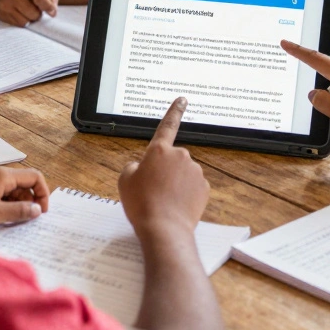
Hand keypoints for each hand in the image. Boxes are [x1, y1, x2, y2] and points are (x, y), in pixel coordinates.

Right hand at [0, 0, 59, 25]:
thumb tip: (53, 11)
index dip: (47, 5)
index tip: (52, 12)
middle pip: (33, 12)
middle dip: (38, 14)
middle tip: (35, 9)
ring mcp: (4, 4)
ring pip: (26, 21)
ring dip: (31, 19)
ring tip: (27, 11)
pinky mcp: (1, 15)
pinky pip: (19, 25)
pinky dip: (24, 22)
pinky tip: (20, 15)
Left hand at [0, 167, 49, 229]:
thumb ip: (18, 211)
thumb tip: (38, 210)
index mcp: (3, 176)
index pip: (35, 177)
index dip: (43, 193)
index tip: (41, 212)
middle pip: (26, 185)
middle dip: (30, 202)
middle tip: (26, 221)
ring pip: (15, 193)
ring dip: (18, 207)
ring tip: (11, 222)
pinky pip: (3, 197)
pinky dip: (7, 208)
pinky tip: (0, 220)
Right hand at [119, 97, 209, 236]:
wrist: (164, 229)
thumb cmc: (142, 204)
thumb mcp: (125, 180)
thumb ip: (134, 166)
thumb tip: (143, 167)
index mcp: (159, 150)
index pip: (167, 125)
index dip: (174, 111)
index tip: (182, 100)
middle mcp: (180, 156)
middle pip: (171, 159)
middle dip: (164, 170)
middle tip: (152, 190)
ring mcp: (194, 171)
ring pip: (182, 174)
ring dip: (174, 183)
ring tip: (163, 201)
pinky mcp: (204, 187)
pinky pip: (192, 187)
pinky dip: (185, 194)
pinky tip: (176, 206)